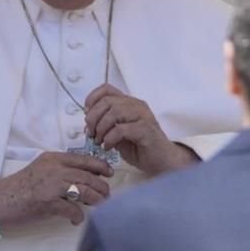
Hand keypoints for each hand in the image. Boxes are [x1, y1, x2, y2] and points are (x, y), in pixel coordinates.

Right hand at [0, 151, 113, 227]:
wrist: (0, 198)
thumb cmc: (20, 186)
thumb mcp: (41, 169)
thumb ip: (60, 170)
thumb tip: (83, 179)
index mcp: (53, 158)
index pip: (83, 159)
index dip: (100, 166)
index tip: (109, 173)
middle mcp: (54, 168)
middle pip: (87, 176)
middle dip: (101, 186)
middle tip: (107, 195)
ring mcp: (51, 185)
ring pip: (84, 191)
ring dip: (96, 200)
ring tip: (99, 206)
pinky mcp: (48, 202)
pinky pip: (72, 209)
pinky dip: (78, 216)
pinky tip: (76, 219)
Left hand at [84, 84, 198, 175]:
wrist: (163, 161)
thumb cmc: (140, 147)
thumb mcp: (117, 134)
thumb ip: (105, 125)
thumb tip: (88, 123)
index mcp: (129, 103)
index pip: (107, 89)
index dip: (92, 99)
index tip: (86, 114)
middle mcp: (136, 105)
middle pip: (107, 101)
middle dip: (93, 118)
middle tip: (91, 133)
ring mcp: (143, 116)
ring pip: (114, 113)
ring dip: (101, 128)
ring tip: (99, 141)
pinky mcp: (146, 129)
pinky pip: (121, 129)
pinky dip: (110, 138)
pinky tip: (108, 146)